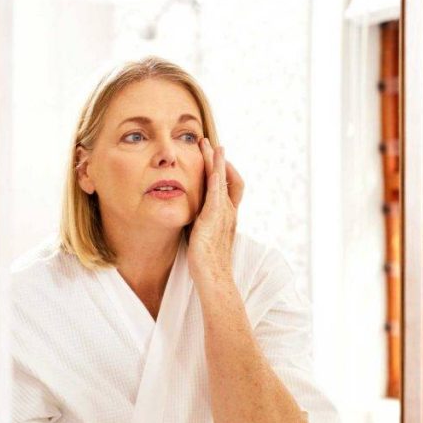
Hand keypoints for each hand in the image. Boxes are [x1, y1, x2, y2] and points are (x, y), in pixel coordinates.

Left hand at [188, 137, 244, 282]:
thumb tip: (192, 221)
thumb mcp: (204, 240)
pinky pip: (216, 192)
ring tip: (209, 145)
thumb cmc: (208, 265)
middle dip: (220, 160)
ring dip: (216, 161)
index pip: (230, 188)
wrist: (215, 278)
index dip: (224, 172)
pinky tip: (212, 165)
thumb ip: (201, 227)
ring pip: (222, 180)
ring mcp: (224, 214)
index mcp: (228, 217)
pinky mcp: (214, 218)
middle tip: (212, 144)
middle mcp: (229, 212)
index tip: (215, 160)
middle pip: (229, 179)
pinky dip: (216, 177)